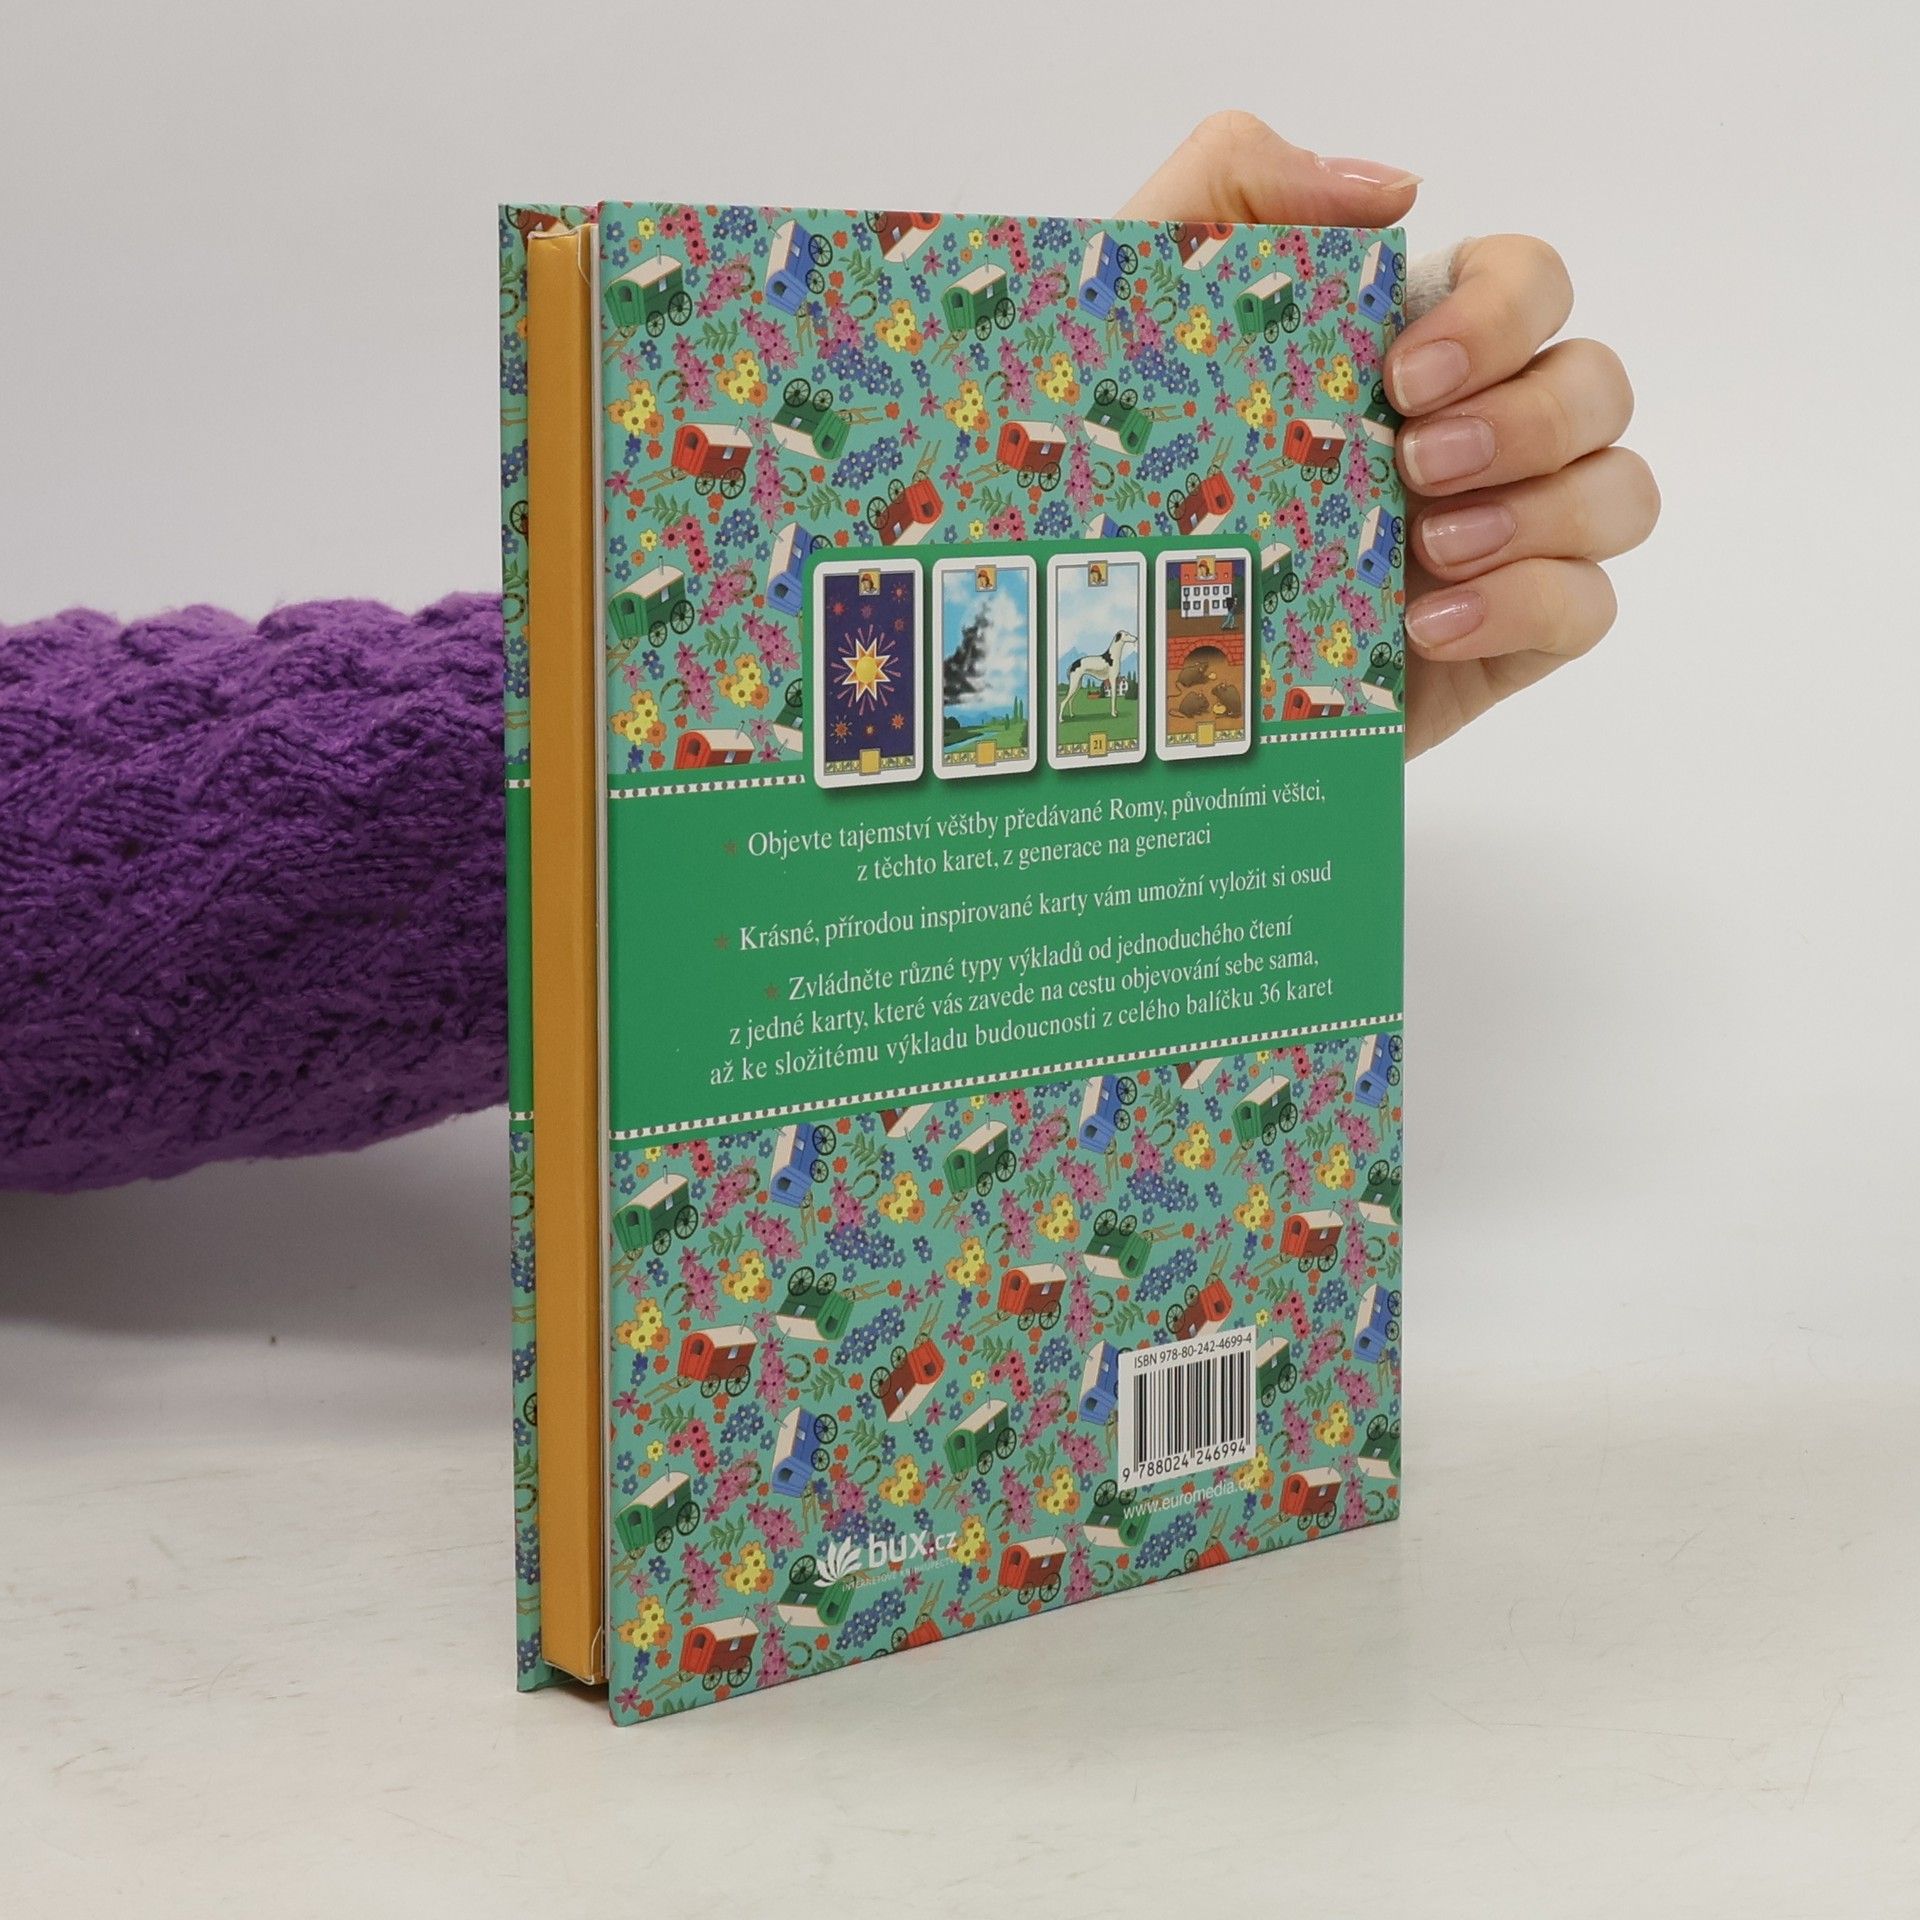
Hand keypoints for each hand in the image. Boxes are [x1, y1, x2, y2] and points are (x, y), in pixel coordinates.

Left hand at [1121, 113, 1658, 756]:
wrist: (1127, 651)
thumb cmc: (1130, 479)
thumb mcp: (1139, 312)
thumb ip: (1233, 187)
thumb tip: (1392, 189)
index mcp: (1413, 351)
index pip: (1529, 282)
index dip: (1500, 312)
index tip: (1402, 370)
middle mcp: (1476, 437)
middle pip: (1595, 382)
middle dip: (1524, 417)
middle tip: (1414, 460)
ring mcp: (1498, 541)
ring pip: (1620, 491)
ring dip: (1543, 508)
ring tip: (1427, 546)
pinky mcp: (1499, 641)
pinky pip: (1589, 607)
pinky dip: (1530, 604)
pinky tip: (1428, 626)